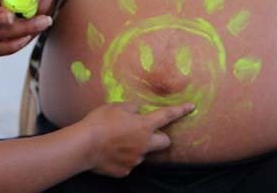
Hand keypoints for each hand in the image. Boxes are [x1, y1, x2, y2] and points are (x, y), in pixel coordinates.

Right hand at [80, 102, 194, 176]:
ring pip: (143, 153)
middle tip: (145, 133)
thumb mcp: (116, 106)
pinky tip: (110, 152)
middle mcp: (144, 144)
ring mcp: (135, 160)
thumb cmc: (99, 122)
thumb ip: (132, 109)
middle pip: (164, 142)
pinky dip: (122, 158)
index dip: (181, 110)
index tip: (192, 107)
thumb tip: (137, 113)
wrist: (84, 146)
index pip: (167, 115)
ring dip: (136, 147)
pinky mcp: (125, 171)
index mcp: (144, 125)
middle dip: (160, 137)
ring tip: (116, 141)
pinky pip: (128, 163)